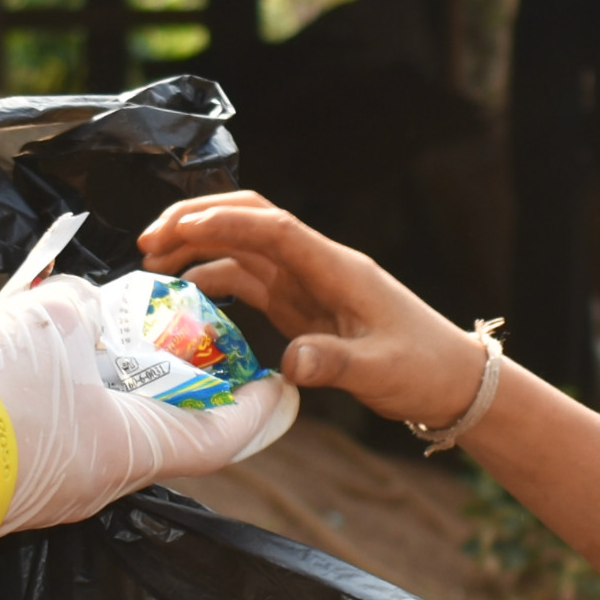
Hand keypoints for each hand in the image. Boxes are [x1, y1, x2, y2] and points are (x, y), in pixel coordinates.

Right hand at [0, 274, 294, 563]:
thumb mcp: (48, 321)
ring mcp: (50, 495)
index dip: (252, 412)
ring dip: (110, 394)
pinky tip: (36, 369)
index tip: (274, 385)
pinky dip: (63, 407)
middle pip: (157, 436)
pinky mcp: (5, 493)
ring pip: (100, 438)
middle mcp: (99, 484)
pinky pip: (53, 443)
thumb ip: (80, 307)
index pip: (216, 440)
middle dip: (173, 391)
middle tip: (176, 345)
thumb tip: (81, 308)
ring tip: (102, 345)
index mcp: (130, 453)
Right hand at [135, 195, 483, 431]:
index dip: (226, 222)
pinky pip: (251, 279)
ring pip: (244, 248)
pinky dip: (215, 278)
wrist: (451, 379)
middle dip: (199, 220)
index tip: (180, 229)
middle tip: (148, 240)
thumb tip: (290, 363)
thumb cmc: (423, 368)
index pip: (275, 229)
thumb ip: (334, 364)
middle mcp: (318, 265)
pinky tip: (185, 293)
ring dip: (199, 247)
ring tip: (152, 263)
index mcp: (338, 268)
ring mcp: (308, 282)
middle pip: (251, 222)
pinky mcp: (302, 303)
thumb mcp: (379, 371)